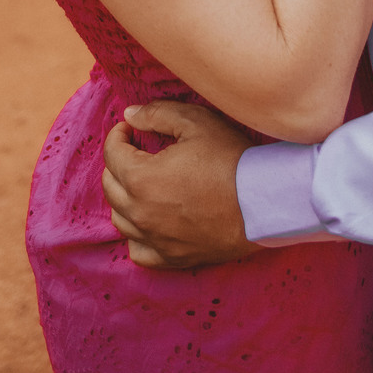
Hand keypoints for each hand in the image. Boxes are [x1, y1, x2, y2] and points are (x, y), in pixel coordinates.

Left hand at [102, 101, 256, 268]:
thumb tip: (129, 116)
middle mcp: (141, 213)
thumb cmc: (229, 159)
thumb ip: (157, 114)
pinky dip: (136, 234)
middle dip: (118, 163)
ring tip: (141, 182)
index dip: (119, 135)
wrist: (261, 203)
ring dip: (123, 197)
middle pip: (110, 187)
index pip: (113, 154)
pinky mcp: (172, 258)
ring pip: (120, 219)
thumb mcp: (196, 122)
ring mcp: (155, 239)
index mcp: (142, 178)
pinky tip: (149, 220)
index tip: (130, 128)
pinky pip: (138, 251)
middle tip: (135, 150)